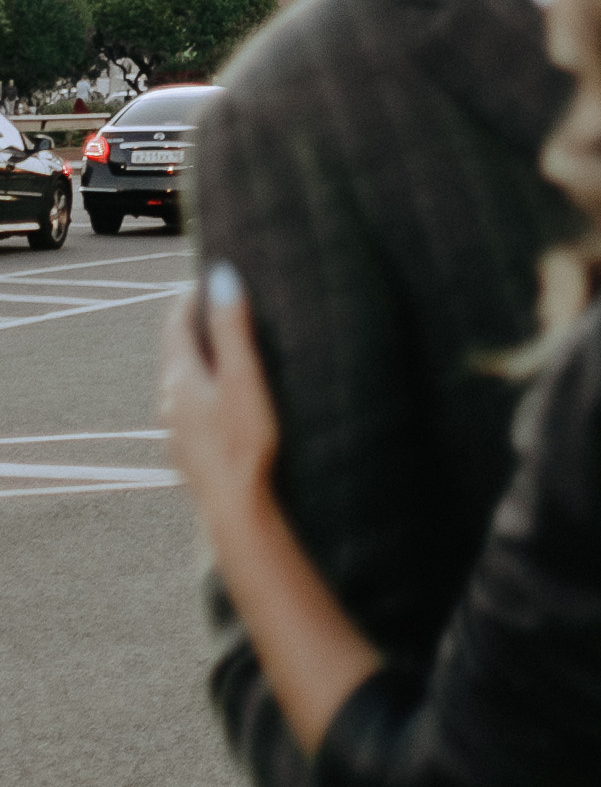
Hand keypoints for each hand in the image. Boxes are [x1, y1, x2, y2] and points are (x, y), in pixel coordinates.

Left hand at [160, 266, 280, 527]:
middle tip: (222, 305)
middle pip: (178, 351)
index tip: (210, 277)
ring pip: (184, 381)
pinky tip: (226, 400)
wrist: (235, 510)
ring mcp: (176, 429)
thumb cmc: (244, 441)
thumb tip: (221, 276)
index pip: (176, 323)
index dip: (191, 296)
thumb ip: (232, 327)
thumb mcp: (245, 377)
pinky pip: (192, 407)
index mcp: (180, 378)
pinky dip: (205, 389)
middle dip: (197, 325)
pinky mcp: (188, 451)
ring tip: (229, 348)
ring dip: (202, 359)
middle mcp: (170, 401)